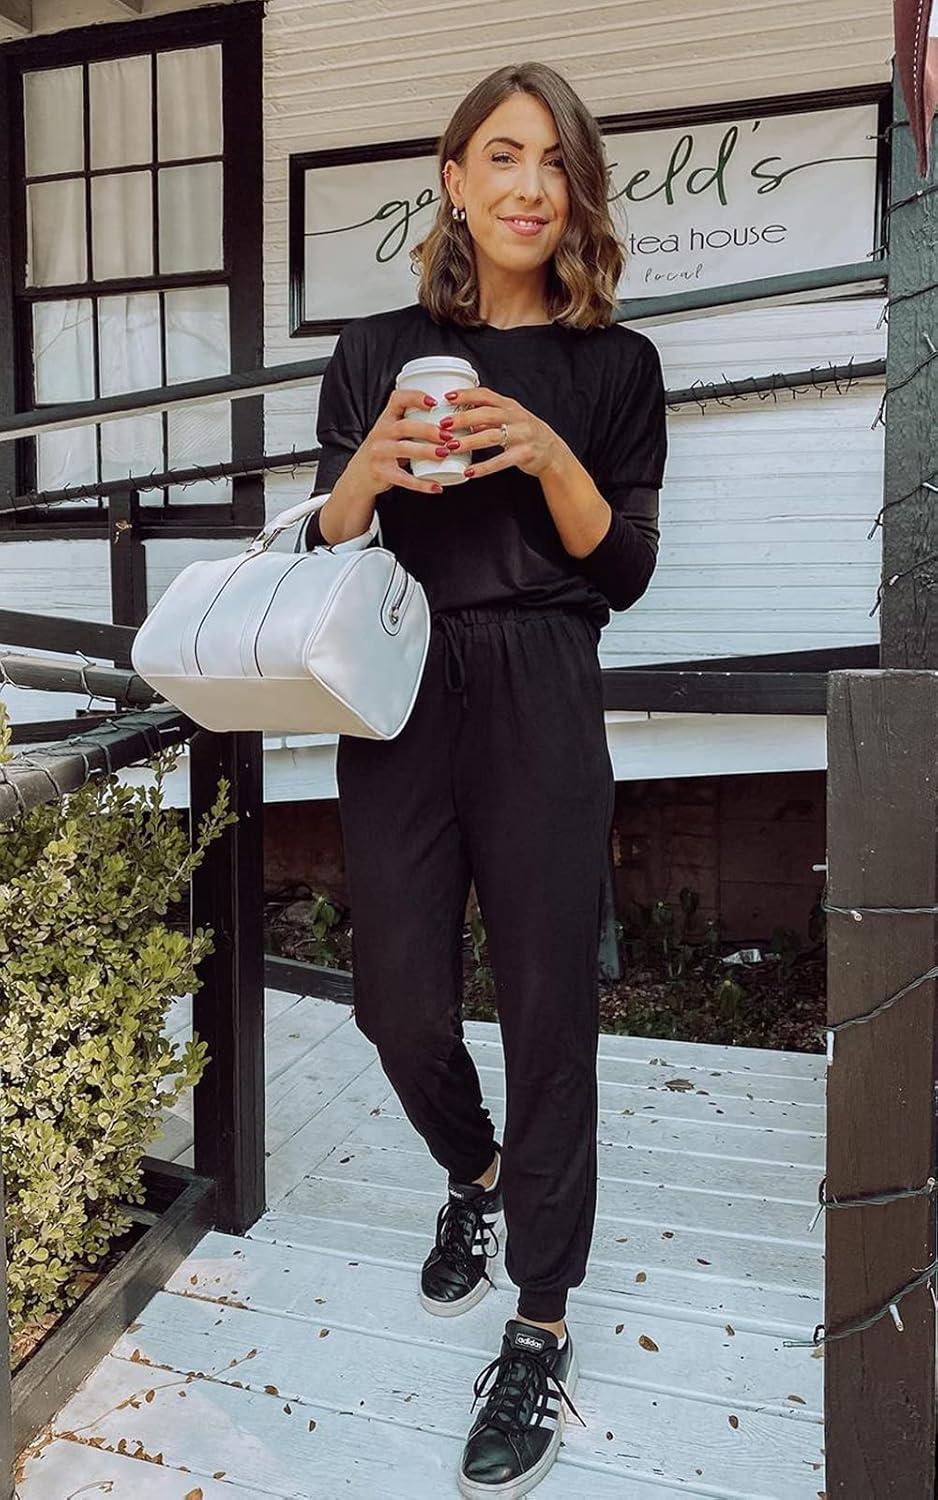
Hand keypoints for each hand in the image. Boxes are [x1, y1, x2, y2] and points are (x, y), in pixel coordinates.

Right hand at [341, 387, 450, 498]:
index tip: (434, 402)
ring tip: (445, 453)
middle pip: (404, 426)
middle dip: (428, 430)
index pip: (398, 400)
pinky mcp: (381, 473)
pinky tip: (437, 486)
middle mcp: (380, 433)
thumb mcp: (391, 432)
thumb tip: (450, 422)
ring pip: (404, 449)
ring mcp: (379, 453)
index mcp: (386, 419)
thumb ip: (412, 424)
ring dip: (426, 451)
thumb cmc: (384, 450)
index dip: (415, 398)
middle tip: (448, 435)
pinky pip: (403, 478)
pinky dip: (422, 484)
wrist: (360, 475)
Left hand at [439, 385, 565, 480]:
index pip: (485, 395)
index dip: (466, 394)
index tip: (447, 397)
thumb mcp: (509, 419)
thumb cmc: (525, 434)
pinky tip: (469, 472)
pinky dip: (483, 467)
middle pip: (486, 414)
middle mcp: (516, 417)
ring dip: (469, 442)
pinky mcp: (524, 454)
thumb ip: (487, 418)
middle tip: (444, 425)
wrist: (552, 452)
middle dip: (463, 419)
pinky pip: (500, 461)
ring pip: (491, 436)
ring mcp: (522, 435)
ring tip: (450, 447)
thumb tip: (461, 419)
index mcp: (509, 406)